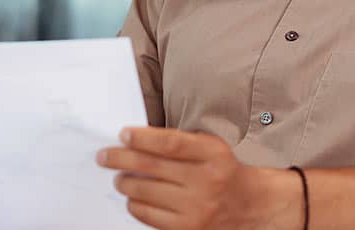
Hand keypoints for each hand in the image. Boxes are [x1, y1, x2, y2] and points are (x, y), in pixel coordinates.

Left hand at [97, 127, 301, 229]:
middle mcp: (206, 181)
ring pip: (144, 191)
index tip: (123, 134)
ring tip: (119, 177)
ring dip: (124, 182)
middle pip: (150, 167)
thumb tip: (133, 140)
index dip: (142, 138)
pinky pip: (148, 215)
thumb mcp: (210, 147)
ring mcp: (196, 208)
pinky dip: (134, 204)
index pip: (170, 143)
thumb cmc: (222, 170)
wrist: (250, 206)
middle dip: (120, 159)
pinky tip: (133, 196)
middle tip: (104, 156)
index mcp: (213, 154)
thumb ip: (178, 142)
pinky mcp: (187, 229)